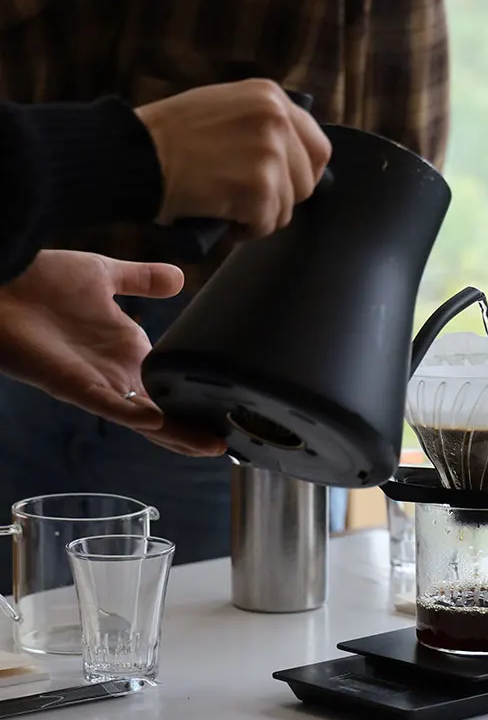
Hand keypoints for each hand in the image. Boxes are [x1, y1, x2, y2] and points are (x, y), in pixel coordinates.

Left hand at [0, 251, 224, 455]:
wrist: (0, 281)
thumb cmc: (40, 280)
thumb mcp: (103, 274)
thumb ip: (142, 279)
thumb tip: (181, 276)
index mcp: (126, 351)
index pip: (170, 384)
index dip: (198, 398)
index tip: (231, 407)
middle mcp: (117, 373)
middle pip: (163, 413)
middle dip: (195, 428)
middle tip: (234, 439)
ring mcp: (98, 384)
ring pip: (145, 420)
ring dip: (177, 434)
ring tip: (212, 445)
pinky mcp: (76, 387)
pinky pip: (112, 408)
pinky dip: (137, 417)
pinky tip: (164, 422)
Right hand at [137, 78, 330, 235]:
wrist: (136, 154)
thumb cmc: (169, 139)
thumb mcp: (224, 110)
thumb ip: (261, 125)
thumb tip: (295, 159)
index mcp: (270, 96)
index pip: (318, 146)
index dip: (303, 174)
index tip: (283, 187)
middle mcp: (276, 119)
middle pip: (308, 181)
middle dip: (280, 198)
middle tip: (244, 198)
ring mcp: (270, 152)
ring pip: (287, 207)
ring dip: (258, 216)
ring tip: (224, 201)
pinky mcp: (259, 187)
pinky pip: (267, 224)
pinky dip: (244, 229)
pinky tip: (219, 212)